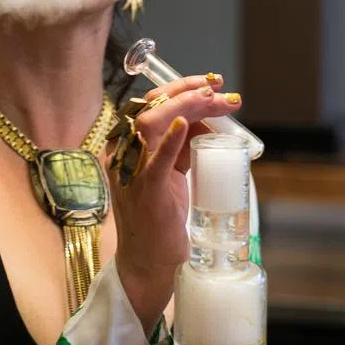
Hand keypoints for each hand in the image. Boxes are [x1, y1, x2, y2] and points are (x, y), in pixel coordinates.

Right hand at [110, 73, 241, 330]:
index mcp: (126, 146)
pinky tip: (185, 125)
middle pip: (152, 107)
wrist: (148, 261)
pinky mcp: (146, 192)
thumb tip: (206, 121)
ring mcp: (132, 172)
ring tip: (215, 99)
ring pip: (152, 124)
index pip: (151, 104)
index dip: (181, 88)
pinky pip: (155, 162)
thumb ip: (180, 148)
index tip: (211, 84)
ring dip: (186, 106)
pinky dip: (170, 141)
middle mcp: (123, 153)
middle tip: (222, 91)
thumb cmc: (160, 217)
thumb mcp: (170, 174)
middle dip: (189, 92)